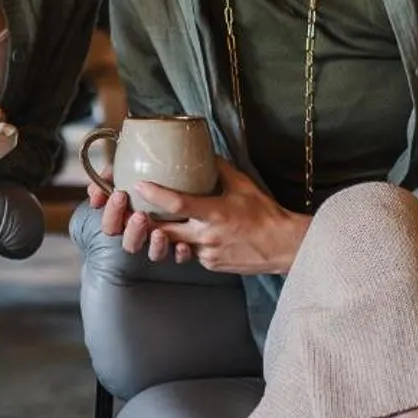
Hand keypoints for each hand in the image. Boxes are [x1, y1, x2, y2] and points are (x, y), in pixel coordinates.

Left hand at [122, 160, 311, 273]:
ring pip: (175, 245)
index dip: (155, 194)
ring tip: (158, 223)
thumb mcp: (243, 186)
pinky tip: (194, 234)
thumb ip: (220, 169)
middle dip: (146, 223)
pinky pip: (191, 253)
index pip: (177, 203)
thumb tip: (204, 152)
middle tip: (135, 212)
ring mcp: (207, 254)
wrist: (282, 246)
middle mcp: (207, 236)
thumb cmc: (265, 214)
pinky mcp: (210, 265)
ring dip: (166, 235)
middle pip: (164, 232)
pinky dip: (188, 244)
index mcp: (214, 213)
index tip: (140, 186)